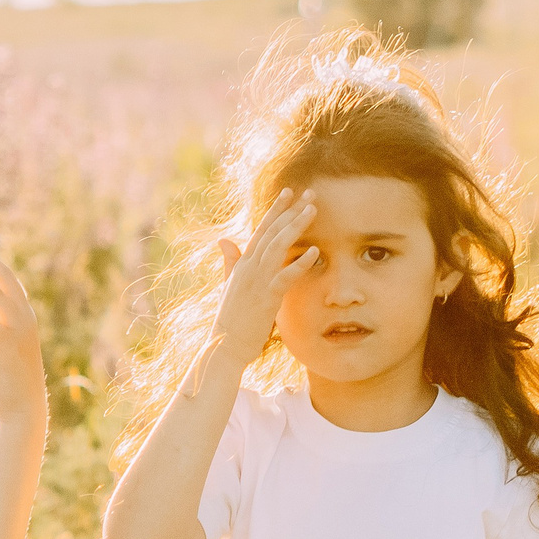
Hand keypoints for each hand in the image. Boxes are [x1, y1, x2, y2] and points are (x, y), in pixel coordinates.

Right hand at [209, 187, 319, 369]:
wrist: (224, 346)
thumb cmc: (231, 320)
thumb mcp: (229, 286)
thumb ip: (230, 261)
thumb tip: (224, 240)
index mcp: (242, 264)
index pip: (261, 230)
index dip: (275, 210)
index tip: (289, 192)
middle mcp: (249, 267)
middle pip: (272, 232)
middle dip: (291, 210)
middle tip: (310, 193)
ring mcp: (257, 281)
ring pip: (278, 246)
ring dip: (296, 226)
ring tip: (313, 210)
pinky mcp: (266, 297)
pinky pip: (285, 275)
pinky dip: (300, 262)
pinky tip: (315, 251)